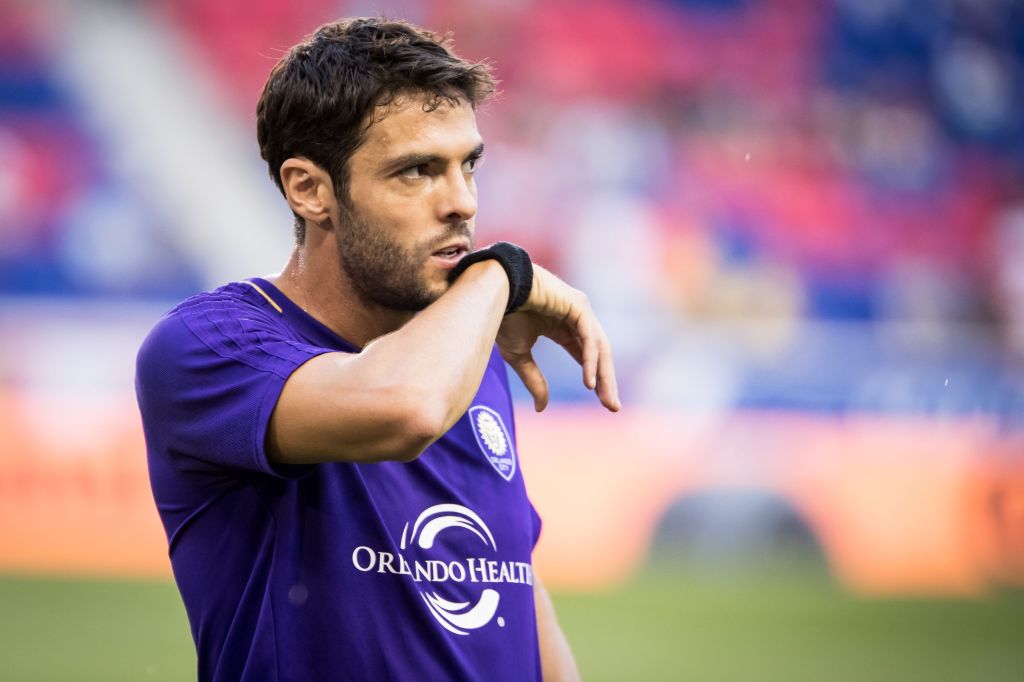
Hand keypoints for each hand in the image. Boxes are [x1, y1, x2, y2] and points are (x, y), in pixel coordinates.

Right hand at [497, 265, 619, 412]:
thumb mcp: (519, 356)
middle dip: (606, 381)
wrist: (494, 293)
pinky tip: (589, 382)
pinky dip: (590, 360)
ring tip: (605, 400)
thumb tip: (542, 408)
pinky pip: (588, 336)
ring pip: (598, 346)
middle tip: (613, 408)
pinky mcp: (578, 305)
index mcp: (563, 326)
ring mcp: (579, 309)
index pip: (586, 355)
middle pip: (598, 353)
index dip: (596, 378)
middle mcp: (575, 317)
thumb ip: (534, 380)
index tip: (604, 403)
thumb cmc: (503, 317)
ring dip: (603, 375)